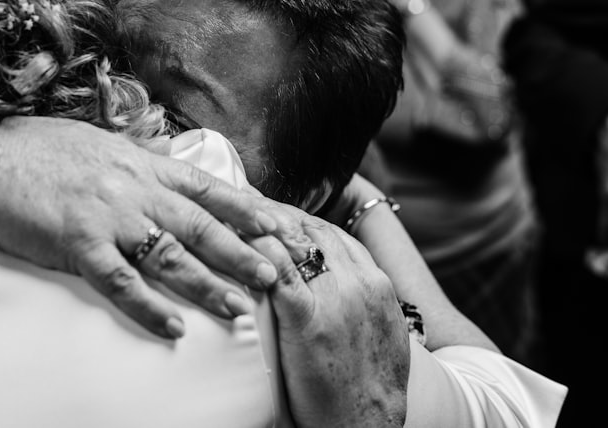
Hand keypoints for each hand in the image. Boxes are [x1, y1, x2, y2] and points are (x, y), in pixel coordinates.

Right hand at [0, 116, 281, 338]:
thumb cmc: (42, 149)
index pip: (206, 186)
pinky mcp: (78, 244)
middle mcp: (134, 189)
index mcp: (141, 164)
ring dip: (207, 284)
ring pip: (170, 255)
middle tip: (274, 274)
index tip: (278, 225)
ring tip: (237, 307)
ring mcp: (108, 217)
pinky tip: (173, 327)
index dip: (246, 207)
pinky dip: (149, 306)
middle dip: (241, 251)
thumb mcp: (99, 142)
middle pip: (200, 224)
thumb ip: (136, 153)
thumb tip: (164, 152)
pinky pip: (121, 282)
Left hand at [253, 210, 408, 427]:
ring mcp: (338, 299)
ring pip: (293, 241)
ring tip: (229, 212)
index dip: (298, 218)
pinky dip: (254, 252)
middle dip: (273, 212)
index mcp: (377, 284)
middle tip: (241, 202)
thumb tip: (332, 287)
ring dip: (258, 223)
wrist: (369, 427)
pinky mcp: (309, 319)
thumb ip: (358, 301)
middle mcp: (361, 282)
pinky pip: (277, 271)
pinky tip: (232, 242)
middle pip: (310, 228)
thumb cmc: (366, 388)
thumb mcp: (377, 333)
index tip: (271, 210)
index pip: (331, 233)